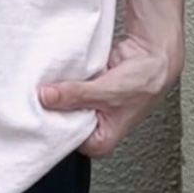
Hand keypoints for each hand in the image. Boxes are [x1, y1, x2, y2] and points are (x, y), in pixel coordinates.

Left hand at [39, 32, 182, 158]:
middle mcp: (96, 125)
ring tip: (45, 82)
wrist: (155, 52)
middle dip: (53, 106)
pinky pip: (71, 84)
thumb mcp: (106, 92)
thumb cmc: (145, 83)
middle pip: (64, 119)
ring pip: (67, 100)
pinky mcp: (90, 86)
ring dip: (59, 90)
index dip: (52, 124)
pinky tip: (57, 72)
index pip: (67, 140)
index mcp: (101, 140)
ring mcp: (92, 104)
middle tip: (38, 95)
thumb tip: (47, 97)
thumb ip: (75, 96)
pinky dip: (66, 78)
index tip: (38, 110)